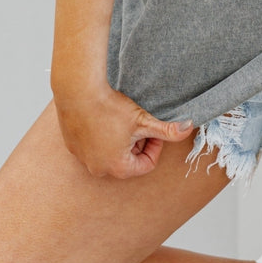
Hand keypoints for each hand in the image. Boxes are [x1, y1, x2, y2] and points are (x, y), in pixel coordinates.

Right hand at [54, 85, 193, 179]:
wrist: (79, 93)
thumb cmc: (110, 108)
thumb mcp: (143, 120)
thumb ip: (167, 130)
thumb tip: (188, 129)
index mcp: (118, 167)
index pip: (147, 164)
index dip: (155, 145)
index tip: (152, 128)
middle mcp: (98, 169)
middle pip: (128, 160)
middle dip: (137, 143)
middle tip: (137, 123)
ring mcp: (83, 159)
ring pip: (110, 154)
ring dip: (119, 140)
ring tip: (121, 120)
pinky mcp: (73, 147)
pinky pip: (92, 147)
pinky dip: (101, 136)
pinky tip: (103, 119)